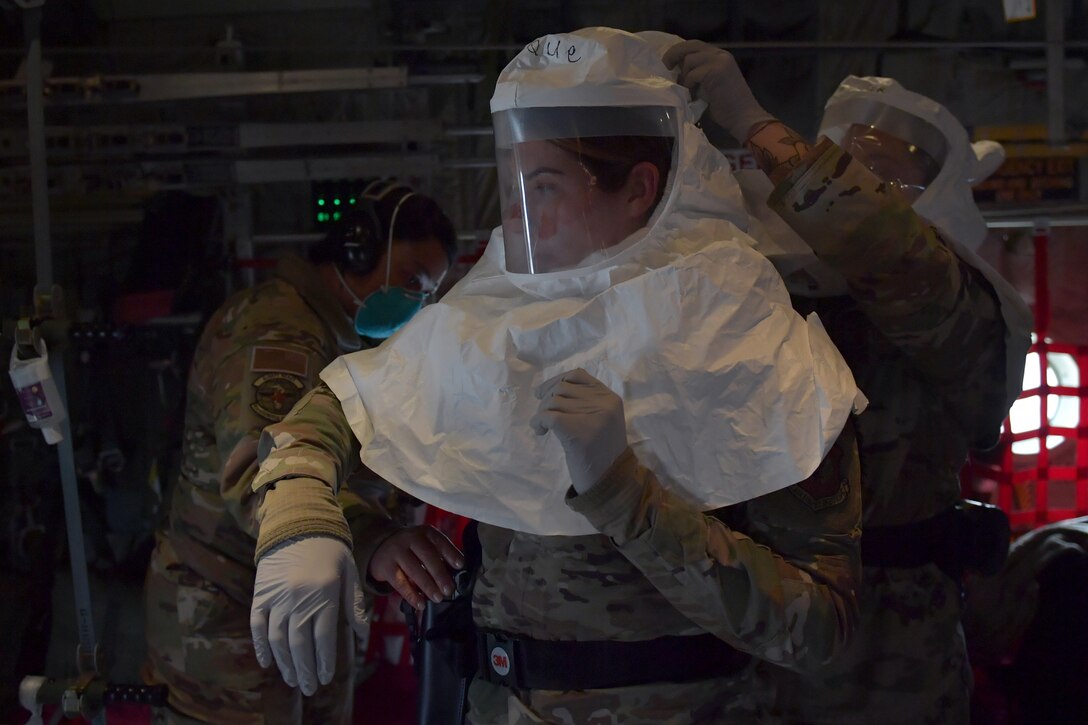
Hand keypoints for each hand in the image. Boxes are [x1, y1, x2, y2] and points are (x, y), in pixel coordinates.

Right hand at [250, 536, 367, 696]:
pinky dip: (261, 645)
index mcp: (324, 594)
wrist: (299, 522)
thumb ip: (354, 605)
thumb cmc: (330, 549)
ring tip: (292, 679)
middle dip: (305, 670)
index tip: (326, 677)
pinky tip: (268, 662)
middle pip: (300, 644)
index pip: (323, 637)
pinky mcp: (261, 593)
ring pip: (278, 639)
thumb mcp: (349, 572)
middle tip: (309, 688)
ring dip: (285, 663)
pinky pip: (257, 625)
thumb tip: (363, 636)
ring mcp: (277, 597)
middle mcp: (299, 598)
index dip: (324, 661)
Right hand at [368, 526, 464, 610]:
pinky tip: (420, 604)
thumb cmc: (411, 549)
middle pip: (427, 556)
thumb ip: (438, 556)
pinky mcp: (386, 567)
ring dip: (427, 585)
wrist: (380, 546)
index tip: (460, 565)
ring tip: (438, 598)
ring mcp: (397, 552)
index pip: (440, 541)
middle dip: (440, 573)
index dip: (451, 553)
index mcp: (425, 533)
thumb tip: (456, 576)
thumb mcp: (424, 545)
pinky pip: (400, 583)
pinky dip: (411, 595)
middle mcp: (410, 539)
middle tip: (449, 589)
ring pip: (414, 569)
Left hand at [531, 368, 627, 493]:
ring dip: (542, 413)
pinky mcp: (577, 430)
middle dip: (547, 400)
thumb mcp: (602, 420)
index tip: (544, 393)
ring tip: (543, 428)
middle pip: (562, 388)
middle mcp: (603, 402)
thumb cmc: (601, 453)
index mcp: (610, 398)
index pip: (578, 375)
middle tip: (543, 417)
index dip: (557, 381)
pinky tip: (540, 431)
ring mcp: (592, 415)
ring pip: (553, 401)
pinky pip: (547, 416)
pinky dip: (538, 422)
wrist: (609, 481)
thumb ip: (586, 402)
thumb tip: (552, 388)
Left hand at [663, 39, 775, 142]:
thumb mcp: (708, 84)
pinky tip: (692, 95)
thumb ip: (697, 73)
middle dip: (673, 55)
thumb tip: (676, 71)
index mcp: (719, 55)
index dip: (678, 51)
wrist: (742, 116)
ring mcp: (719, 60)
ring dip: (684, 76)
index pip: (694, 45)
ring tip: (687, 90)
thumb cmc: (725, 105)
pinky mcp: (716, 70)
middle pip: (690, 46)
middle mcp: (720, 54)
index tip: (667, 63)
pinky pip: (692, 73)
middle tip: (665, 68)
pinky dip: (688, 84)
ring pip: (689, 60)